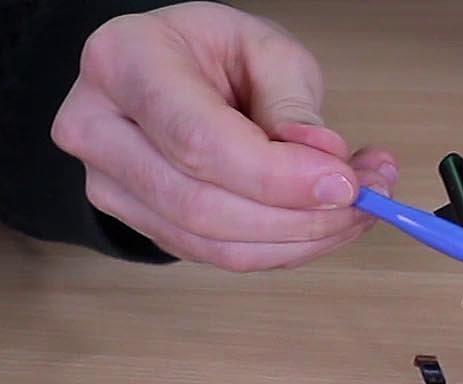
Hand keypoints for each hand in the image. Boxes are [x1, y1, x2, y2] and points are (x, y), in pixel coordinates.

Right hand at [51, 2, 396, 270]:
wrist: (164, 75)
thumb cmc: (210, 54)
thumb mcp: (260, 47)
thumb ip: (292, 103)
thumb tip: (326, 163)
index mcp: (123, 62)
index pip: (198, 141)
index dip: (276, 177)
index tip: (344, 184)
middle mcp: (98, 128)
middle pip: (201, 206)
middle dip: (296, 218)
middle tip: (364, 200)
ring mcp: (112, 185)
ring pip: (213, 245)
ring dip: (300, 240)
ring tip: (359, 209)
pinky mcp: (143, 225)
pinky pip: (221, 257)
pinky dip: (285, 248)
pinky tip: (325, 223)